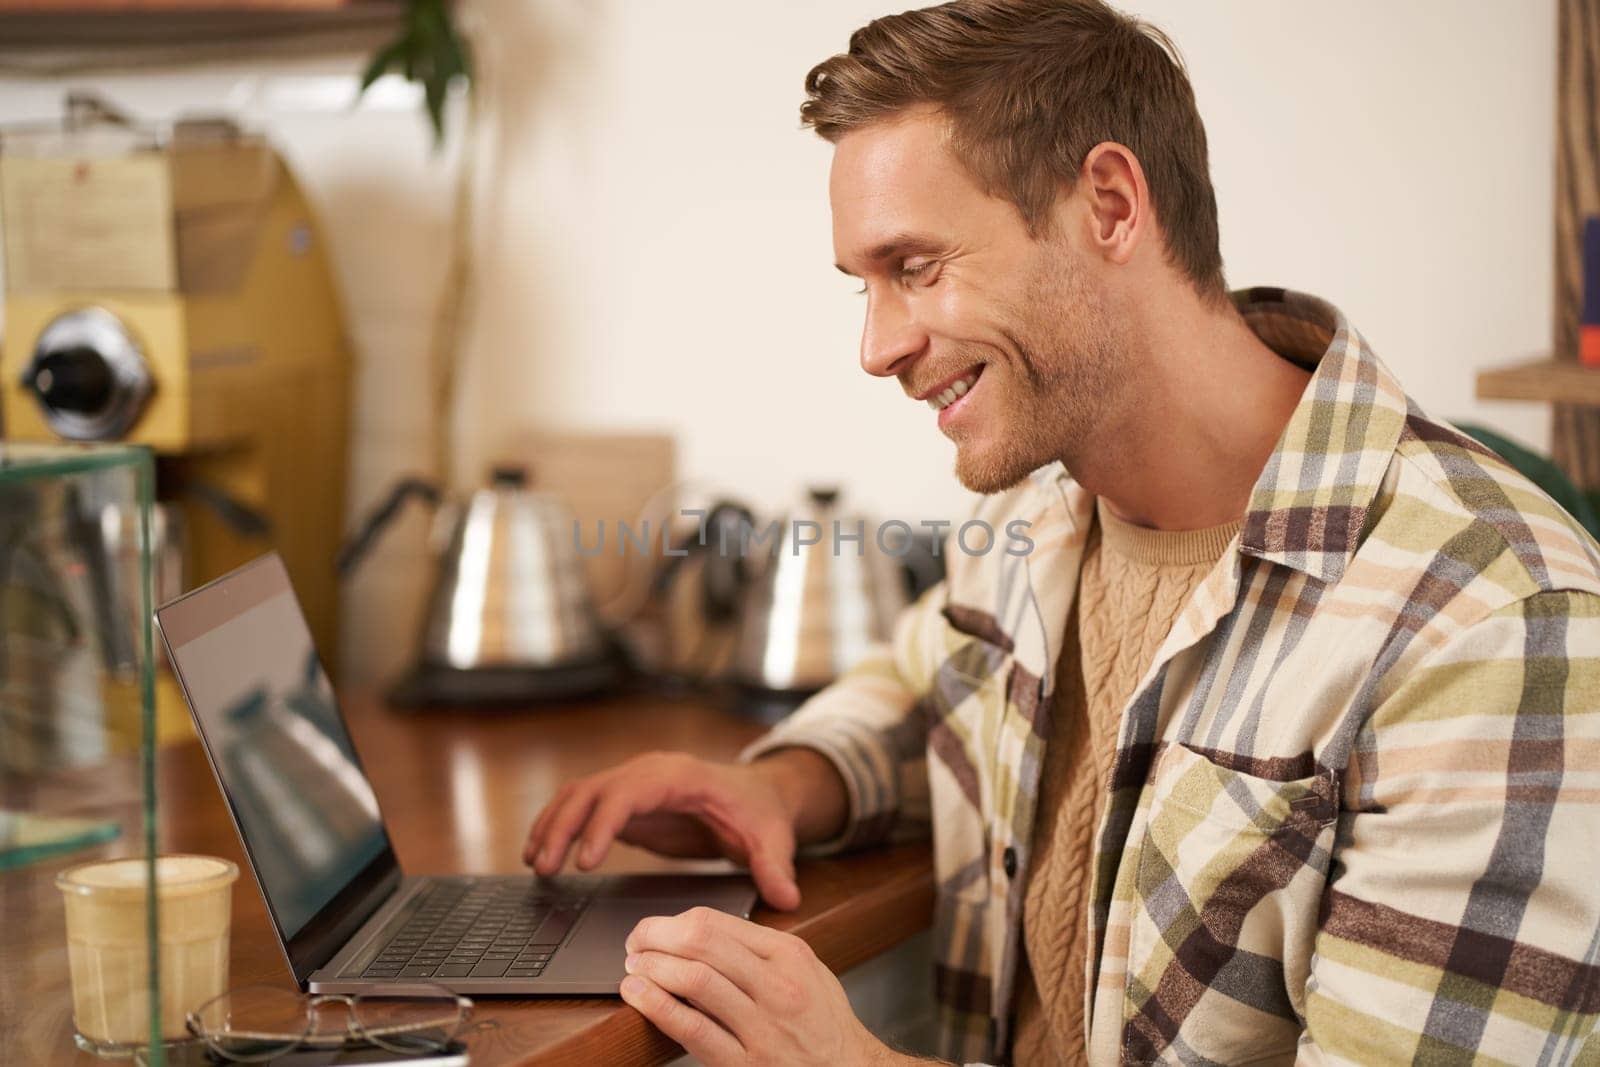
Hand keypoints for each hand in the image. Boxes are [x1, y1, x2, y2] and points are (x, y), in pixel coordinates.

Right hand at [522, 752, 802, 909]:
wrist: (755, 794)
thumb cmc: (760, 812)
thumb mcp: (773, 836)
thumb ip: (776, 866)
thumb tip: (786, 897)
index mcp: (680, 776)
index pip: (630, 792)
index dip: (604, 823)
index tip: (586, 861)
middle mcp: (649, 772)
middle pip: (594, 791)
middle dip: (564, 826)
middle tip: (546, 868)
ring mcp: (631, 784)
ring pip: (579, 795)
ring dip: (552, 825)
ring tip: (534, 864)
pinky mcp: (623, 803)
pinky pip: (580, 808)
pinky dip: (556, 826)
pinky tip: (538, 855)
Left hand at [621, 906, 923, 1065]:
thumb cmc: (824, 1025)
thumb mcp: (807, 972)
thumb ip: (761, 950)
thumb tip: (700, 933)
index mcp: (790, 955)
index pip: (717, 922)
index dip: (672, 922)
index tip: (652, 930)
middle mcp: (778, 987)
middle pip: (701, 942)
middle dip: (655, 937)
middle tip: (634, 944)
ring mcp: (762, 1028)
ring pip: (694, 980)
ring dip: (652, 969)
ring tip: (633, 969)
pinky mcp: (745, 1065)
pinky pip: (692, 1029)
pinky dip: (657, 1007)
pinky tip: (638, 996)